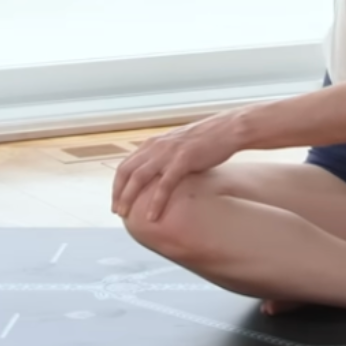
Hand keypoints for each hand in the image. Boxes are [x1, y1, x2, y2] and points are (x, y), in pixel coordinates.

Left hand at [110, 111, 245, 226]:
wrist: (228, 129)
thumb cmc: (207, 140)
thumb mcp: (178, 147)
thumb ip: (165, 158)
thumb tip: (160, 177)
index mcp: (153, 143)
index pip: (126, 165)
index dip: (118, 184)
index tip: (116, 200)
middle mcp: (156, 146)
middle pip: (126, 172)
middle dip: (118, 193)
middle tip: (117, 212)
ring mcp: (168, 152)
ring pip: (139, 177)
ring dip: (129, 197)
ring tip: (126, 215)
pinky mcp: (183, 159)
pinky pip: (164, 184)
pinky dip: (156, 201)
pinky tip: (153, 216)